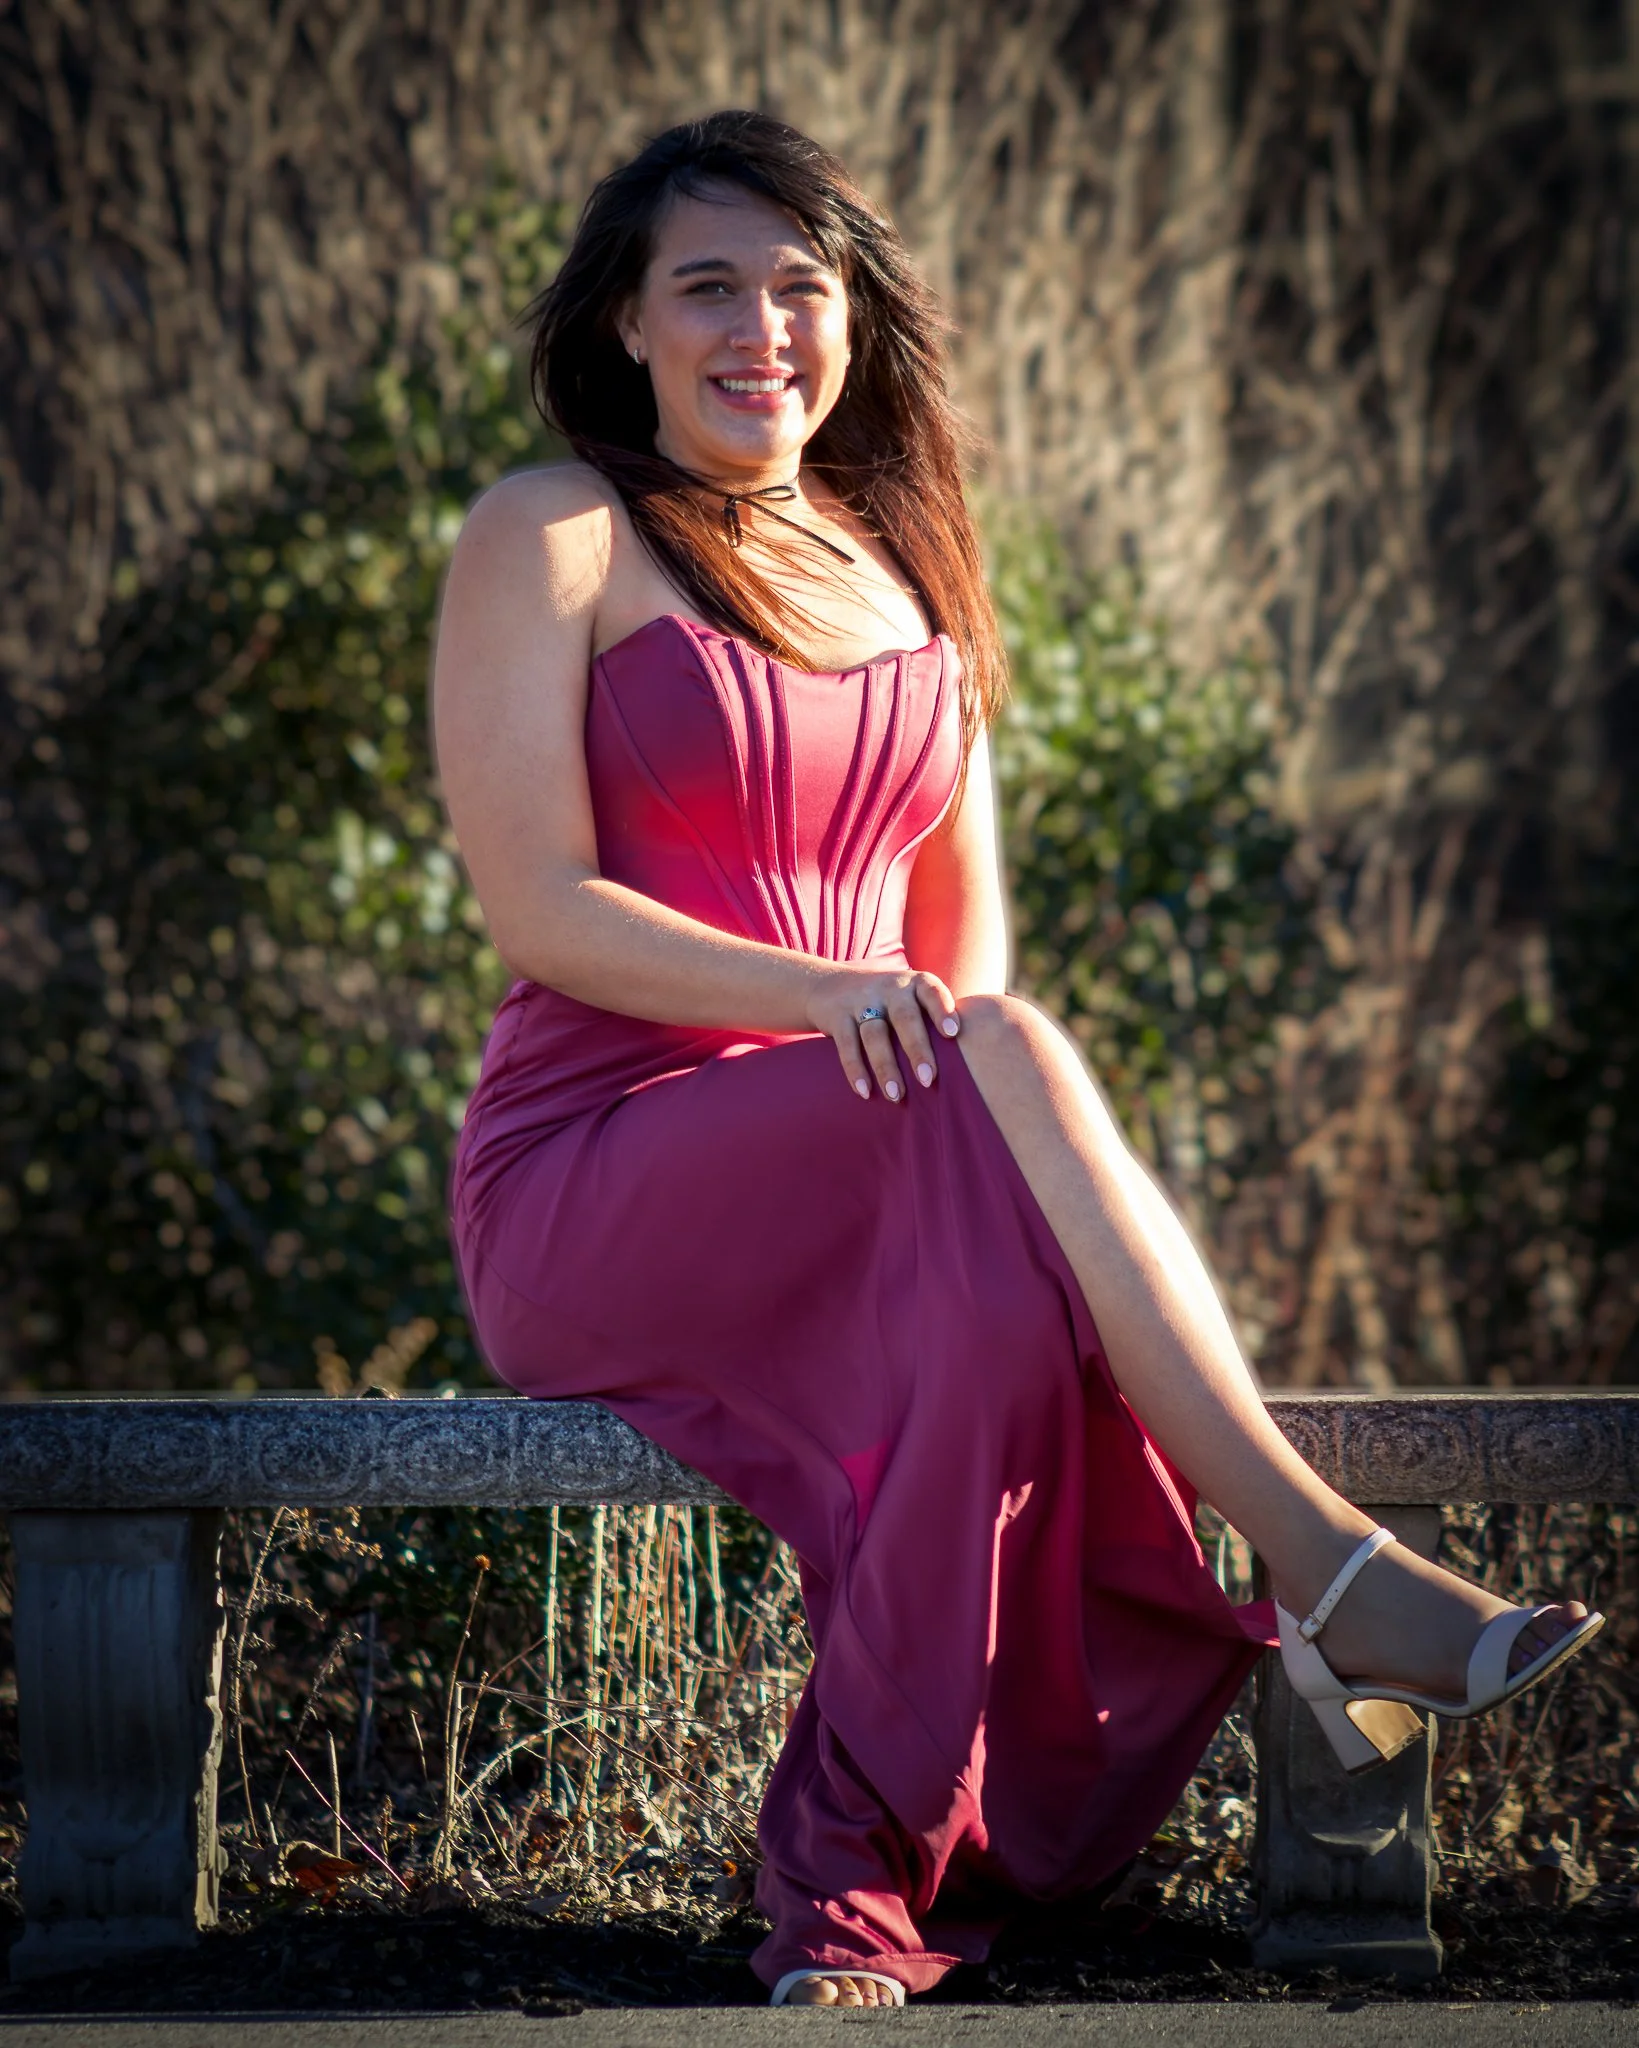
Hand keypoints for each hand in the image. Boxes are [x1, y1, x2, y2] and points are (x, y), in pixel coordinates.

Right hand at [804, 967, 960, 1102]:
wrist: (829, 985)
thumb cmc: (889, 1003)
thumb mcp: (912, 999)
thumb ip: (936, 1020)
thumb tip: (975, 1061)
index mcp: (915, 983)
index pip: (932, 991)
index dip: (942, 1010)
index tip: (953, 1033)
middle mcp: (889, 988)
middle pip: (905, 1017)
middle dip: (917, 1049)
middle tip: (929, 1080)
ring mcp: (861, 1001)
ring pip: (875, 1034)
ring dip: (886, 1067)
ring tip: (896, 1095)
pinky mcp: (837, 1017)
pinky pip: (846, 1045)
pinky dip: (855, 1070)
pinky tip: (864, 1092)